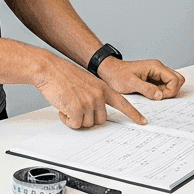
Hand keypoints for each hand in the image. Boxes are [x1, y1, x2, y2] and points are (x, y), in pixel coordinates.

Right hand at [33, 55, 147, 128]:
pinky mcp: (77, 108)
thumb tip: (96, 111)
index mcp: (103, 88)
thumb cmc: (64, 75)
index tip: (143, 122)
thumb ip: (95, 94)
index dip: (133, 114)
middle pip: (101, 120)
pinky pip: (75, 124)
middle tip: (76, 107)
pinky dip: (67, 120)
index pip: (123, 103)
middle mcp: (99, 95)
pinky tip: (63, 108)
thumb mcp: (87, 82)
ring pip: (87, 124)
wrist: (49, 69)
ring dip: (76, 119)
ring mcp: (89, 102)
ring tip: (68, 104)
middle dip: (88, 118)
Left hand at [98, 58, 185, 100]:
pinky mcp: (152, 79)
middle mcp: (158, 68)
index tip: (159, 96)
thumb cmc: (117, 75)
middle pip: (178, 80)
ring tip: (153, 96)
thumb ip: (146, 89)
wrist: (109, 71)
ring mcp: (156, 74)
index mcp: (155, 67)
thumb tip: (160, 95)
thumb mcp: (131, 83)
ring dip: (166, 92)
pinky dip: (161, 92)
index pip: (175, 79)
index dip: (170, 91)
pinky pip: (163, 86)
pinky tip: (150, 95)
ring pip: (172, 83)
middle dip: (172, 91)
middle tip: (158, 97)